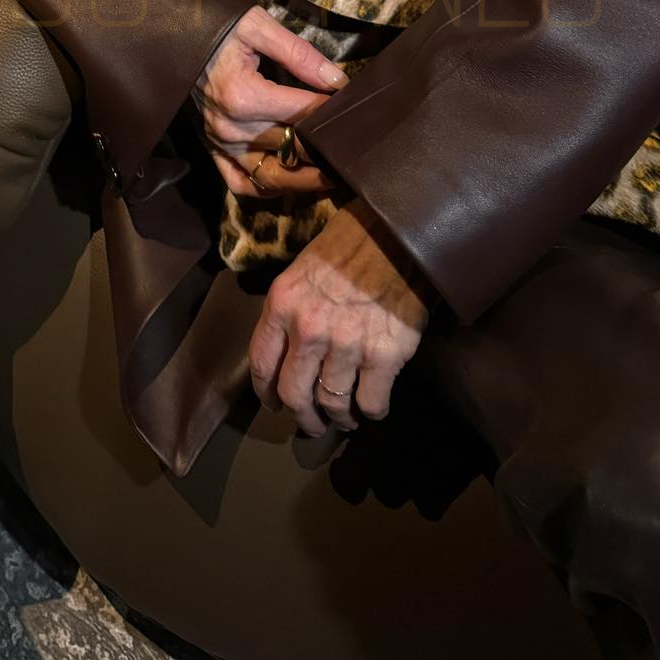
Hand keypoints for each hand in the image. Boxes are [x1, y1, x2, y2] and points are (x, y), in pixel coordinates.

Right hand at [194, 5, 344, 198]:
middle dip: (327, 149)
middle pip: (293, 148)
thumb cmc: (215, 25)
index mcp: (243, 95)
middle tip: (355, 149)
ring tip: (333, 175)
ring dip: (305, 180)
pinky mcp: (213, 148)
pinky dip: (267, 188)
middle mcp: (231, 127)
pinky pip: (241, 182)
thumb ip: (300, 54)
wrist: (172, 33)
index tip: (356, 109)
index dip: (334, 113)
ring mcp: (221, 142)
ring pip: (272, 175)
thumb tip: (339, 81)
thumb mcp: (257, 26)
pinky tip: (291, 182)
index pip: (304, 114)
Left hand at [248, 200, 429, 435]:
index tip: (274, 403)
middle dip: (302, 417)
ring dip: (339, 418)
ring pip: (333, 404)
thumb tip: (288, 354)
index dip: (266, 393)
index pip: (262, 364)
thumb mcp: (301, 273)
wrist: (397, 236)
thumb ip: (289, 313)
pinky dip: (372, 411)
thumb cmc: (347, 248)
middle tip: (312, 423)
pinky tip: (372, 406)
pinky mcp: (384, 356)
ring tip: (346, 418)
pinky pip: (371, 403)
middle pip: (294, 395)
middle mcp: (308, 330)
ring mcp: (347, 345)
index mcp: (282, 305)